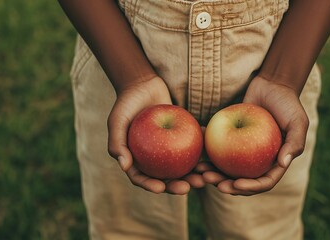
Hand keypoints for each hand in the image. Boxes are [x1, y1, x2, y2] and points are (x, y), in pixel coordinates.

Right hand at [107, 76, 204, 194]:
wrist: (143, 85)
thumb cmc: (126, 103)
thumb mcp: (117, 120)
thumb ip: (117, 143)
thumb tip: (124, 166)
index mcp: (136, 160)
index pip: (142, 178)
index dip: (151, 186)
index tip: (161, 188)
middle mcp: (153, 158)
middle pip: (166, 177)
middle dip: (177, 185)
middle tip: (188, 187)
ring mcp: (169, 149)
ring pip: (183, 166)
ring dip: (194, 174)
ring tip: (205, 177)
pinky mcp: (182, 138)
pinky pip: (193, 147)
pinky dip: (203, 153)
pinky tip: (212, 157)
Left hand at [201, 76, 308, 194]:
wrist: (272, 86)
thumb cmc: (288, 104)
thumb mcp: (298, 122)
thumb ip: (294, 143)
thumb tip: (282, 164)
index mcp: (275, 164)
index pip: (263, 182)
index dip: (249, 187)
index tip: (235, 183)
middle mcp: (258, 162)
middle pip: (241, 180)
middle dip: (225, 184)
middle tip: (210, 180)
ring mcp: (244, 153)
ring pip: (226, 169)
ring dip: (212, 173)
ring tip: (199, 171)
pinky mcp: (232, 140)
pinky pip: (218, 150)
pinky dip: (207, 153)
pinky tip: (195, 153)